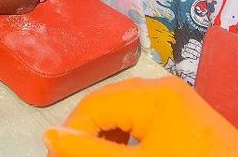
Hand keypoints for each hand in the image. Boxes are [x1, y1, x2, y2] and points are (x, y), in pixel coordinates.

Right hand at [43, 77, 237, 156]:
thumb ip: (92, 152)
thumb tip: (51, 137)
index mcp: (152, 94)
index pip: (93, 106)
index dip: (71, 134)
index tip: (57, 156)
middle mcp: (163, 88)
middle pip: (107, 105)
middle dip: (87, 135)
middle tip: (71, 156)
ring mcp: (177, 100)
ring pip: (124, 112)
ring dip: (105, 137)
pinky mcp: (185, 115)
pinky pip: (143, 118)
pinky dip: (127, 137)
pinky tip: (123, 153)